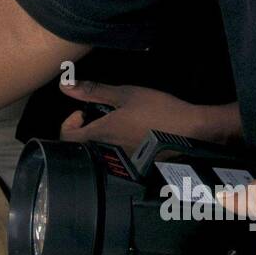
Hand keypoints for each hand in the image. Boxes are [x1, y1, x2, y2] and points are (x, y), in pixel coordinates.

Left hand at [59, 80, 222, 152]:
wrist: (191, 131)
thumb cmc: (158, 110)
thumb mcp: (125, 94)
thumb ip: (93, 91)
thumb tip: (64, 86)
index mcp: (101, 135)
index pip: (66, 139)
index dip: (69, 124)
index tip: (83, 112)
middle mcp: (107, 153)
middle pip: (82, 148)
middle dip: (85, 130)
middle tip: (101, 116)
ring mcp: (122, 164)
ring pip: (98, 153)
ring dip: (100, 139)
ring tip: (116, 124)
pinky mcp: (136, 168)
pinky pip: (116, 160)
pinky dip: (116, 148)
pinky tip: (130, 136)